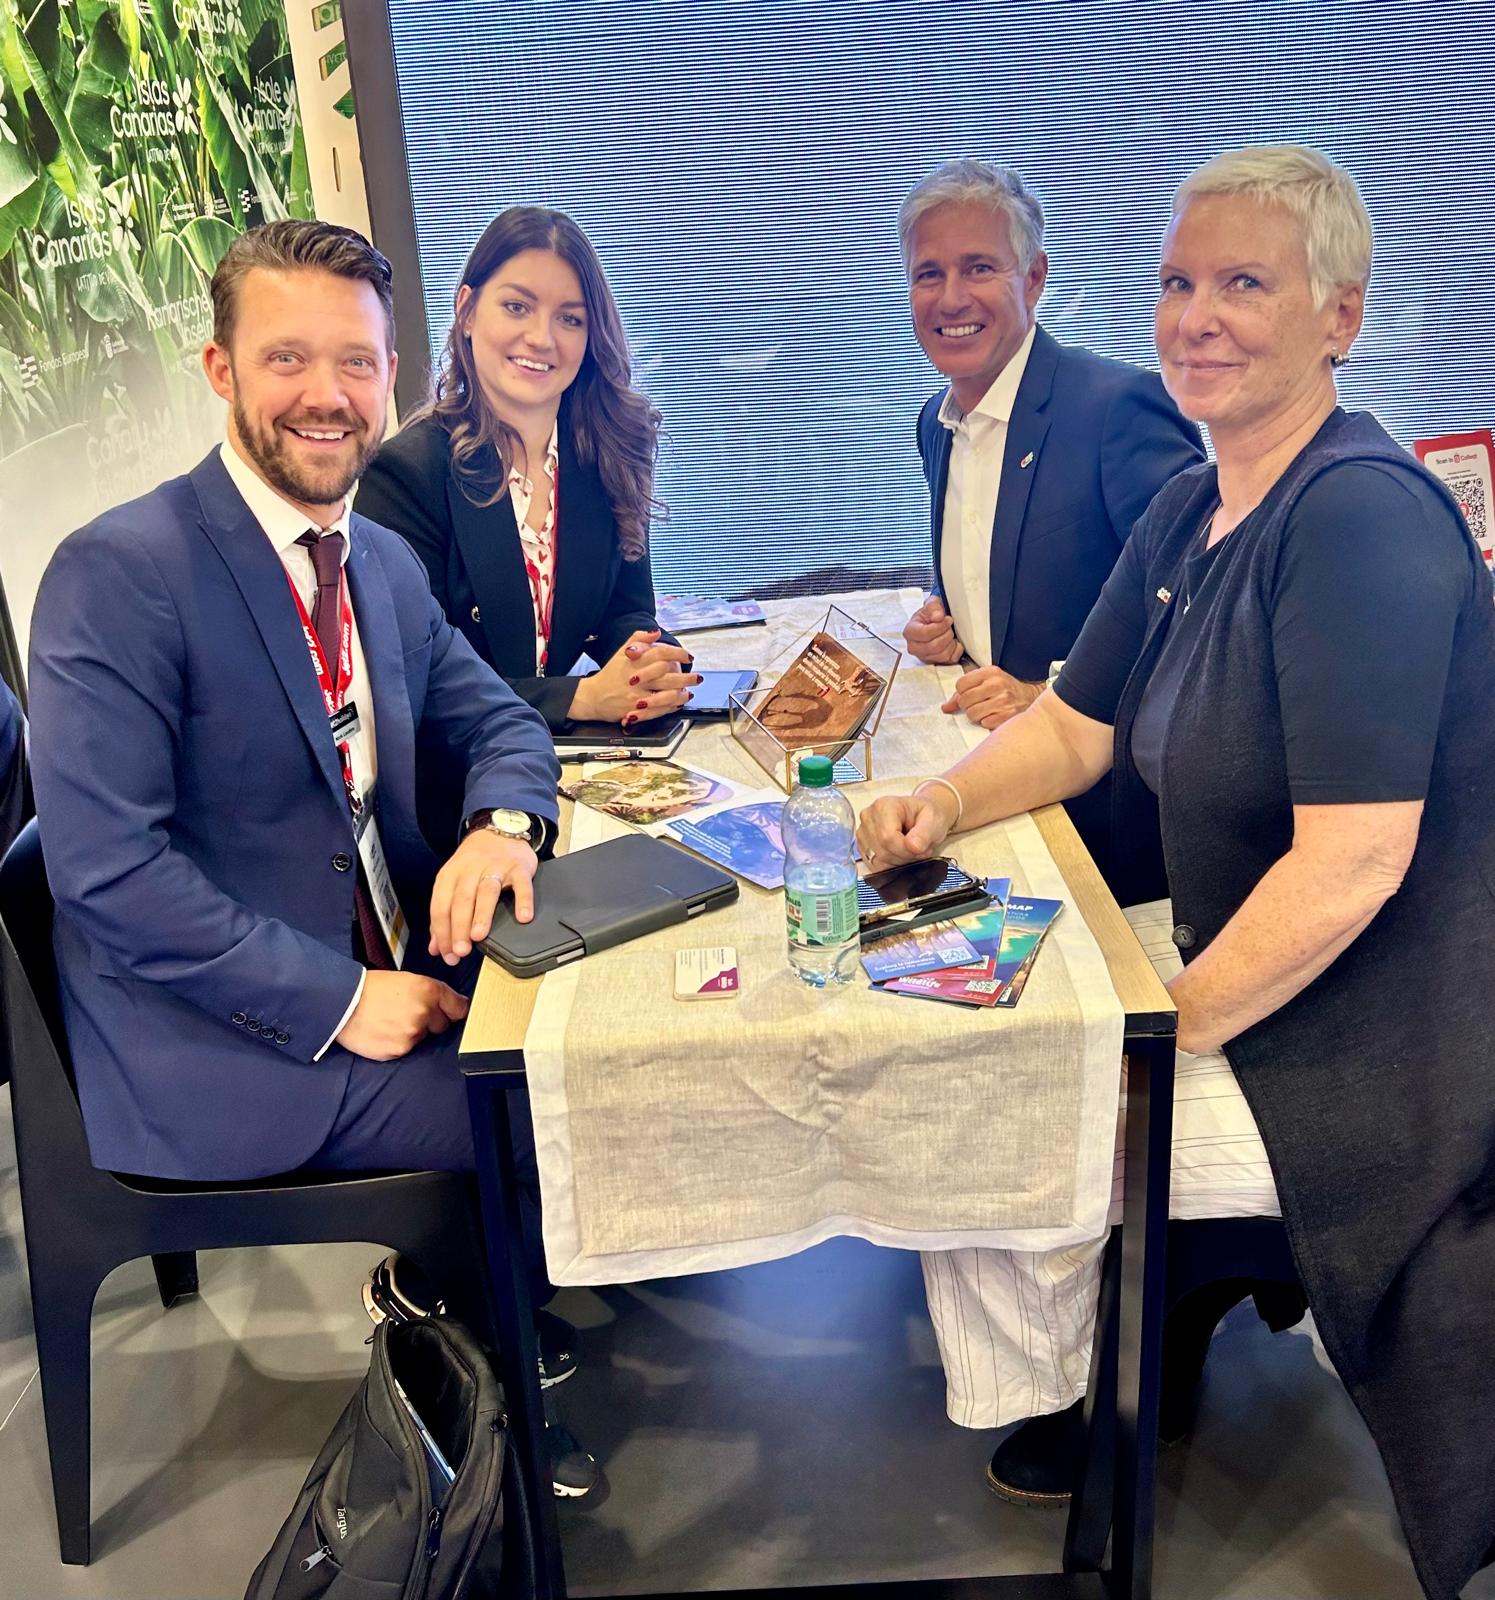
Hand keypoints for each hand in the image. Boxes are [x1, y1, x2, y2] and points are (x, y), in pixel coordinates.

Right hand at [335, 971, 468, 1060]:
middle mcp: (424, 1013)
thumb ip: (432, 992)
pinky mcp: (398, 1050)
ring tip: (391, 1020)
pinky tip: (383, 1031)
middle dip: (431, 1021)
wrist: (341, 1002)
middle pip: (442, 1025)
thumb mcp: (407, 979)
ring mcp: (412, 1034)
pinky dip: (398, 1042)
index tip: (453, 1012)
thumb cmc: (372, 988)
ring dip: (413, 1032)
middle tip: (408, 1013)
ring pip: (423, 1037)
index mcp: (428, 991)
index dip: (455, 1011)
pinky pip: (406, 1048)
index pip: (459, 1008)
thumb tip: (455, 1003)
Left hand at [429, 829, 538, 964]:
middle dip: (459, 927)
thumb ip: (444, 916)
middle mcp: (470, 870)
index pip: (441, 906)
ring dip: (481, 915)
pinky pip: (521, 884)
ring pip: (486, 891)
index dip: (442, 932)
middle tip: (461, 951)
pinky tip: (523, 917)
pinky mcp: (518, 867)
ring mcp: (495, 867)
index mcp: (450, 875)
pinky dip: (522, 900)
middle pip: (461, 900)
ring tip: (479, 936)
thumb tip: (436, 948)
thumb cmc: (475, 864)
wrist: (499, 832)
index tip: (447, 954)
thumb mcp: (454, 883)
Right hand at [568, 629, 699, 725]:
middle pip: (666, 674)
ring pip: (665, 694)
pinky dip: (671, 707)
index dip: (677, 654)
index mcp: (633, 662)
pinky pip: (659, 710)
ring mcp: (636, 696)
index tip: (688, 656)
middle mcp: (636, 678)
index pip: (660, 653)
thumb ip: (638, 640)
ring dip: (681, 693)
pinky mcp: (636, 711)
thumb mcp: (620, 653)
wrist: (592, 697)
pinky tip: (678, 703)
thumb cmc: (609, 675)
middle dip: (686, 676)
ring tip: (690, 692)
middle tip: (697, 677)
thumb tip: (655, 632)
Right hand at [856, 789, 957, 869]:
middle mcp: (869, 817)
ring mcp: (863, 832)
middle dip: (904, 856)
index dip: (905, 850)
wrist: (922, 816)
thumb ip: (923, 834)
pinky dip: (890, 864)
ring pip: (878, 860)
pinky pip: (875, 865)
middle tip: (918, 848)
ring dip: (898, 861)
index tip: (919, 848)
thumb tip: (912, 847)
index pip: (887, 837)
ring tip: (909, 849)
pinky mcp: (863, 846)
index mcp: (884, 806)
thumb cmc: (926, 815)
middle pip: (882, 851)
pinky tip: (899, 853)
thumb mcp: (933, 821)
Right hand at [903, 595, 963, 664]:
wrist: (933, 623)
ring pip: (943, 654)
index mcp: (910, 632)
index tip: (947, 619)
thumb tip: (938, 616)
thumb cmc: (929, 615)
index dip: (940, 626)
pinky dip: (956, 650)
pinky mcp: (936, 662)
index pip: (925, 634)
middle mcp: (914, 647)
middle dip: (946, 634)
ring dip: (951, 642)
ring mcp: (924, 657)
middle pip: (935, 646)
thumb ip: (933, 606)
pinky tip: (953, 642)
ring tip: (950, 633)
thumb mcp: (931, 604)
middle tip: (949, 626)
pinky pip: (950, 659)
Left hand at [941, 665, 1042, 728]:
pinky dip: (987, 722)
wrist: (1031, 698)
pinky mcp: (1007, 715)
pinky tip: (994, 715)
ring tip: (986, 710)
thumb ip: (964, 692)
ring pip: (972, 714)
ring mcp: (1003, 700)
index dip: (962, 693)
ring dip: (976, 715)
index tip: (969, 694)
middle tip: (977, 704)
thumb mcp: (987, 682)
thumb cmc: (1005, 689)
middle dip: (967, 705)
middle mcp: (997, 684)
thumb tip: (945, 708)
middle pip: (964, 700)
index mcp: (990, 672)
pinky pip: (984, 723)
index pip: (961, 685)